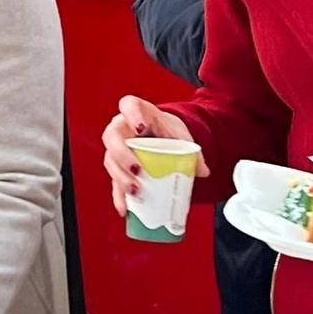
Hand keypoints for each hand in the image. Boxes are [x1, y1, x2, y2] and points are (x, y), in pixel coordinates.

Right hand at [101, 95, 208, 217]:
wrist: (161, 135)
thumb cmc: (166, 130)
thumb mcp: (181, 135)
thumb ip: (193, 151)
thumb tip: (202, 170)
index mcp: (137, 111)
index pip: (128, 105)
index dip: (131, 115)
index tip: (140, 129)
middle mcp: (121, 128)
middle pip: (112, 137)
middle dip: (122, 155)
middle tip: (138, 169)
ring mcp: (115, 148)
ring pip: (110, 161)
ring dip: (121, 178)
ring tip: (136, 190)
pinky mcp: (117, 167)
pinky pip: (113, 182)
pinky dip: (119, 197)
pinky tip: (125, 208)